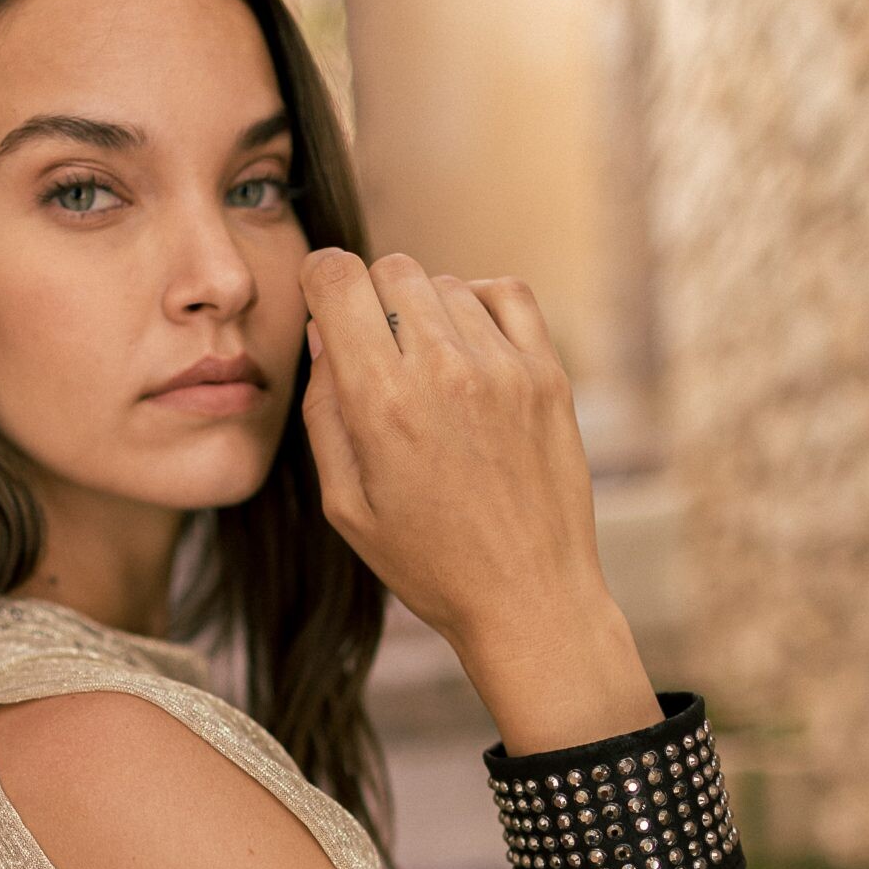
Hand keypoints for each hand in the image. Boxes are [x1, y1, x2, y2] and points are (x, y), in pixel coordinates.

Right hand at [297, 248, 619, 663]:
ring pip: (446, 283)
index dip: (320, 280)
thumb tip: (326, 335)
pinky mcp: (548, 375)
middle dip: (372, 299)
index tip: (326, 304)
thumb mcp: (346, 505)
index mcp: (382, 404)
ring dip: (426, 312)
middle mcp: (444, 371)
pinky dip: (479, 303)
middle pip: (392, 269)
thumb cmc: (429, 563)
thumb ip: (324, 412)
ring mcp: (504, 368)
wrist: (529, 599)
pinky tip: (470, 347)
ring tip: (429, 374)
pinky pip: (506, 294)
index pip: (337, 279)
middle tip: (378, 357)